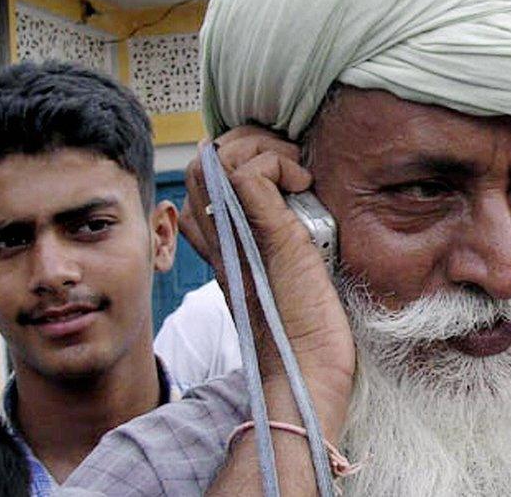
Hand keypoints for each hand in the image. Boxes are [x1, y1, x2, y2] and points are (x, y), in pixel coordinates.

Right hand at [182, 126, 353, 437]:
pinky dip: (278, 164)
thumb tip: (293, 199)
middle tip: (290, 164)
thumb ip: (277, 235)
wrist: (308, 367)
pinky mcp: (266, 235)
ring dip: (264, 149)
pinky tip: (303, 184)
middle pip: (203, 162)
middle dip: (248, 143)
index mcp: (221, 243)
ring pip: (217, 159)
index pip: (202, 180)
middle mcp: (219, 236)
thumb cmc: (306, 324)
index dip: (236, 160)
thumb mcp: (288, 266)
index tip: (281, 173)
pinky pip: (249, 173)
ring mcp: (237, 234)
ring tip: (297, 174)